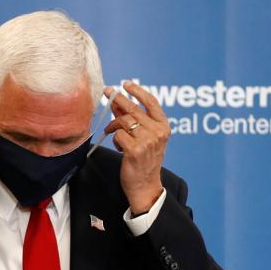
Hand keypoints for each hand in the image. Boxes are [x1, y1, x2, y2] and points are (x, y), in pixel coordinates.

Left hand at [104, 81, 168, 213]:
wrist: (145, 186)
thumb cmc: (143, 161)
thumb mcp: (144, 138)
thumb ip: (134, 119)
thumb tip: (118, 102)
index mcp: (164, 127)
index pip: (151, 102)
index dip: (138, 91)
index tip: (126, 84)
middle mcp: (158, 132)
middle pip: (134, 109)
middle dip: (117, 99)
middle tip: (106, 91)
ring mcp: (147, 141)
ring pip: (124, 121)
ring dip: (113, 125)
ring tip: (110, 131)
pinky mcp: (135, 150)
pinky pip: (118, 134)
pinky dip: (114, 139)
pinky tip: (119, 147)